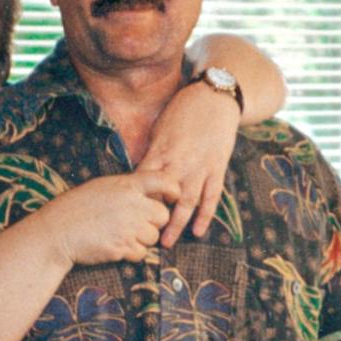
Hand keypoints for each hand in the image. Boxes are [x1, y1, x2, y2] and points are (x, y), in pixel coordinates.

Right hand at [37, 171, 175, 265]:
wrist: (56, 232)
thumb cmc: (76, 208)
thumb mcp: (102, 187)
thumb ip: (127, 189)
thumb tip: (149, 195)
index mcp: (127, 184)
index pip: (164, 181)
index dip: (172, 190)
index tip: (172, 197)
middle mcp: (132, 204)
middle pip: (163, 216)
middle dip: (154, 222)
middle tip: (136, 224)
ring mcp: (128, 227)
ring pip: (153, 237)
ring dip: (142, 239)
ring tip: (120, 234)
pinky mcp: (123, 247)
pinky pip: (141, 253)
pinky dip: (132, 253)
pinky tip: (116, 246)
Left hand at [139, 81, 239, 247]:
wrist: (214, 98)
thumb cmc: (183, 111)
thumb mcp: (160, 129)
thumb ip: (152, 153)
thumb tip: (139, 175)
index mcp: (161, 152)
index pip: (143, 181)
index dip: (134, 199)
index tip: (124, 215)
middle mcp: (180, 163)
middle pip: (162, 196)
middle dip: (151, 217)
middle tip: (141, 237)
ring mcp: (200, 168)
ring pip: (186, 202)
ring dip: (176, 224)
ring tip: (166, 242)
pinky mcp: (217, 169)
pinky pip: (211, 197)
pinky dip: (205, 215)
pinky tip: (198, 231)